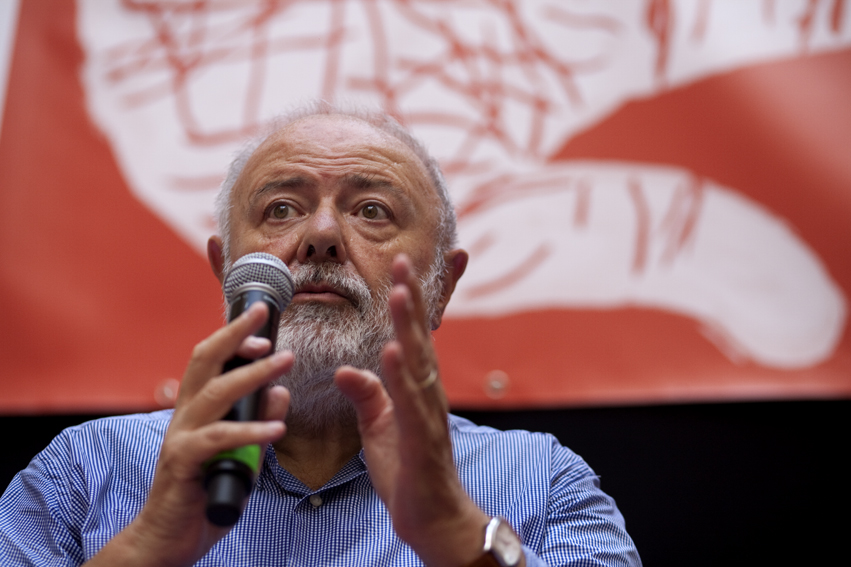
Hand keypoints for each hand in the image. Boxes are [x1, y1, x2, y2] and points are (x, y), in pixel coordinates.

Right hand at [86, 302, 291, 566]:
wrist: (166, 538)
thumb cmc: (202, 493)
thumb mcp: (241, 455)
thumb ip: (258, 425)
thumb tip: (280, 394)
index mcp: (195, 409)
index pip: (209, 361)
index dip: (232, 338)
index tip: (262, 326)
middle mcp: (184, 416)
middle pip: (205, 362)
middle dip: (235, 335)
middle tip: (263, 318)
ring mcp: (181, 437)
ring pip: (216, 393)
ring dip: (253, 374)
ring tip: (285, 362)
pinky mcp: (183, 463)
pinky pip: (218, 439)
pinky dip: (250, 431)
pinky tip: (277, 428)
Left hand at [335, 254, 492, 566]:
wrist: (431, 519)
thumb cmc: (408, 471)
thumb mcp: (379, 428)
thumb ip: (367, 395)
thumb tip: (347, 369)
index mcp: (415, 388)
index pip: (411, 337)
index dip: (407, 303)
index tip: (399, 268)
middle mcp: (427, 394)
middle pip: (419, 339)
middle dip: (411, 298)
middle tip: (402, 261)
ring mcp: (428, 415)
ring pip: (419, 362)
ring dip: (410, 326)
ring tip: (401, 292)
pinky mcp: (423, 440)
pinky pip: (411, 403)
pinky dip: (402, 376)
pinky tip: (394, 351)